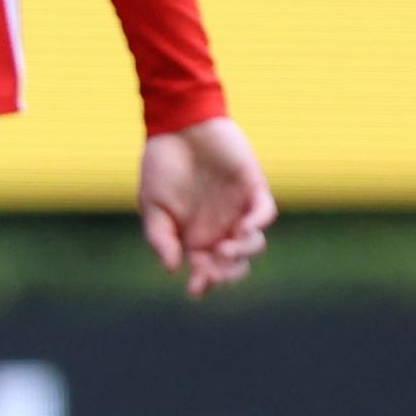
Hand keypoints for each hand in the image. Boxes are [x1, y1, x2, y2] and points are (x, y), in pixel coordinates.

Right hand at [138, 116, 274, 298]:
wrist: (178, 126)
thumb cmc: (161, 165)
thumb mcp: (150, 204)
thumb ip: (159, 236)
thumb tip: (172, 268)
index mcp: (194, 235)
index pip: (205, 268)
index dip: (203, 282)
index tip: (195, 289)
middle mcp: (219, 227)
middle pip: (232, 263)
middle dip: (226, 273)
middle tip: (214, 270)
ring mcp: (238, 210)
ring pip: (252, 244)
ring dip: (242, 252)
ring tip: (227, 247)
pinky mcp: (253, 190)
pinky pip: (265, 213)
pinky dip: (258, 224)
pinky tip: (244, 229)